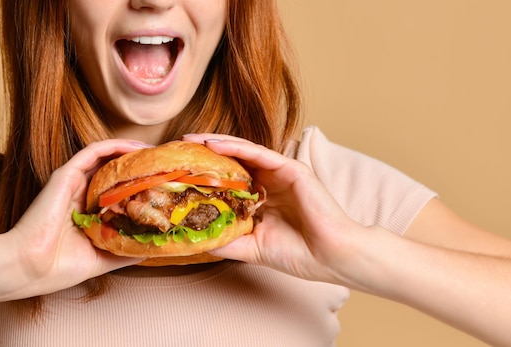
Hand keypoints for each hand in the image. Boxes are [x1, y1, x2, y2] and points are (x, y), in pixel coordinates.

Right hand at [6, 139, 147, 297]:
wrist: (28, 268)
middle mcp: (80, 195)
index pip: (116, 192)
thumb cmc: (57, 269)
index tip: (162, 185)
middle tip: (163, 164)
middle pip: (113, 173)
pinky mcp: (66, 175)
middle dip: (139, 166)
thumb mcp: (101, 259)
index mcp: (86, 214)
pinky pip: (94, 151)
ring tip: (155, 151)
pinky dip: (115, 146)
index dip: (138, 186)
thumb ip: (123, 251)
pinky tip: (136, 147)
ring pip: (106, 158)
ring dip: (131, 152)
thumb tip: (150, 248)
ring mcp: (72, 184)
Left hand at [182, 134, 361, 283]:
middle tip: (178, 148)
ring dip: (215, 144)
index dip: (206, 175)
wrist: (332, 257)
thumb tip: (197, 241)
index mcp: (263, 199)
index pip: (229, 181)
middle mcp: (270, 183)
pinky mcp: (291, 168)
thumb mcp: (253, 248)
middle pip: (233, 162)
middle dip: (205, 155)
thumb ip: (228, 241)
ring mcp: (281, 174)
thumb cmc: (299, 254)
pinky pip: (258, 153)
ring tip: (189, 139)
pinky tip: (213, 144)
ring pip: (242, 152)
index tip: (179, 172)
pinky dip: (235, 147)